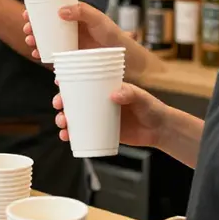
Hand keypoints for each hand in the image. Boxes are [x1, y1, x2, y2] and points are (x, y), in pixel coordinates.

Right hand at [23, 2, 147, 81]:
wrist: (128, 61)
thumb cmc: (115, 37)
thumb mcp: (99, 20)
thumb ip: (82, 11)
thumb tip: (59, 11)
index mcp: (75, 17)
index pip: (51, 11)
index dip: (37, 12)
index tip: (26, 14)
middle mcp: (71, 30)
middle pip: (46, 28)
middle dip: (33, 29)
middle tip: (27, 32)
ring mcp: (70, 45)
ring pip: (48, 43)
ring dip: (36, 43)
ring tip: (32, 46)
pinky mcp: (73, 60)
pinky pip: (55, 58)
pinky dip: (45, 57)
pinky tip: (41, 58)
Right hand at [53, 82, 169, 148]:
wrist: (160, 130)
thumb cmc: (151, 108)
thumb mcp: (141, 97)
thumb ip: (129, 93)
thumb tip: (114, 95)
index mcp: (105, 89)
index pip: (82, 82)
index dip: (67, 82)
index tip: (58, 83)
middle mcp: (98, 102)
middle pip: (73, 100)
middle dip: (61, 102)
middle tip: (58, 106)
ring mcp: (99, 117)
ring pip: (74, 117)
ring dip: (63, 119)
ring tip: (62, 124)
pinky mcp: (102, 132)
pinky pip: (82, 133)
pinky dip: (71, 135)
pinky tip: (65, 137)